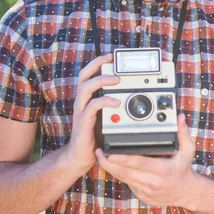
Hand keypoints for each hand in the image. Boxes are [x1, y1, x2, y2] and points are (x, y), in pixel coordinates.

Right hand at [65, 53, 120, 175]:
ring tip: (117, 79)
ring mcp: (81, 111)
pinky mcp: (83, 122)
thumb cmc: (95, 137)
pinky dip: (105, 101)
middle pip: (84, 75)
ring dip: (102, 80)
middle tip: (111, 58)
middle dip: (97, 63)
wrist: (80, 157)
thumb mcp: (107, 118)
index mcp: (87, 98)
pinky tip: (116, 102)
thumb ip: (114, 107)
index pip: (89, 74)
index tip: (112, 55)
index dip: (99, 63)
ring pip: (86, 87)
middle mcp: (82, 101)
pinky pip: (92, 106)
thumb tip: (133, 98)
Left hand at [96, 114, 196, 206]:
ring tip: (101, 157)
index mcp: (163, 170)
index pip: (139, 163)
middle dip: (109, 163)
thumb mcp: (187, 151)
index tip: (110, 154)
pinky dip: (118, 174)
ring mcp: (146, 191)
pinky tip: (112, 166)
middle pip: (125, 173)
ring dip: (110, 169)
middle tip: (99, 152)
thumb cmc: (184, 170)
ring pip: (123, 179)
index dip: (122, 159)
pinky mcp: (141, 196)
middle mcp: (153, 182)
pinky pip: (126, 183)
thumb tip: (179, 118)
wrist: (186, 193)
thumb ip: (183, 133)